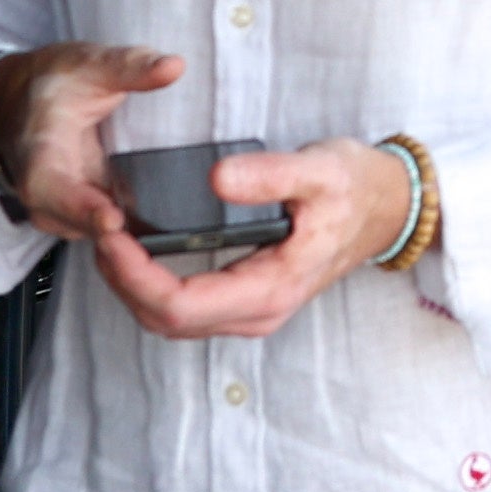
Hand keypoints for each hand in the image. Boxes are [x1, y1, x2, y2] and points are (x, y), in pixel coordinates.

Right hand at [0, 43, 185, 245]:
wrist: (20, 101)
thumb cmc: (52, 84)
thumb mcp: (88, 65)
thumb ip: (129, 67)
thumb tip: (173, 66)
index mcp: (42, 159)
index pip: (54, 192)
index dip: (82, 208)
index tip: (113, 218)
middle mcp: (50, 195)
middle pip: (82, 226)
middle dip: (117, 241)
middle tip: (158, 246)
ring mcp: (69, 209)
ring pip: (99, 237)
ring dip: (130, 248)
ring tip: (174, 250)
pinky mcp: (89, 213)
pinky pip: (114, 234)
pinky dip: (139, 240)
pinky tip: (176, 238)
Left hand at [86, 137, 413, 342]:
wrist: (390, 207)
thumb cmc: (358, 189)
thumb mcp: (320, 171)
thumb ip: (270, 174)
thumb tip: (216, 178)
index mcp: (270, 288)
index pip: (178, 304)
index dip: (133, 275)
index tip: (112, 234)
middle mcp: (257, 312)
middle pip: (162, 319)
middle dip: (120, 279)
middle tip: (100, 229)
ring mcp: (250, 312)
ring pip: (167, 320)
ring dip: (129, 285)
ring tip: (111, 238)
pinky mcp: (245, 301)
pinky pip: (182, 309)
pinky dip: (149, 285)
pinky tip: (138, 251)